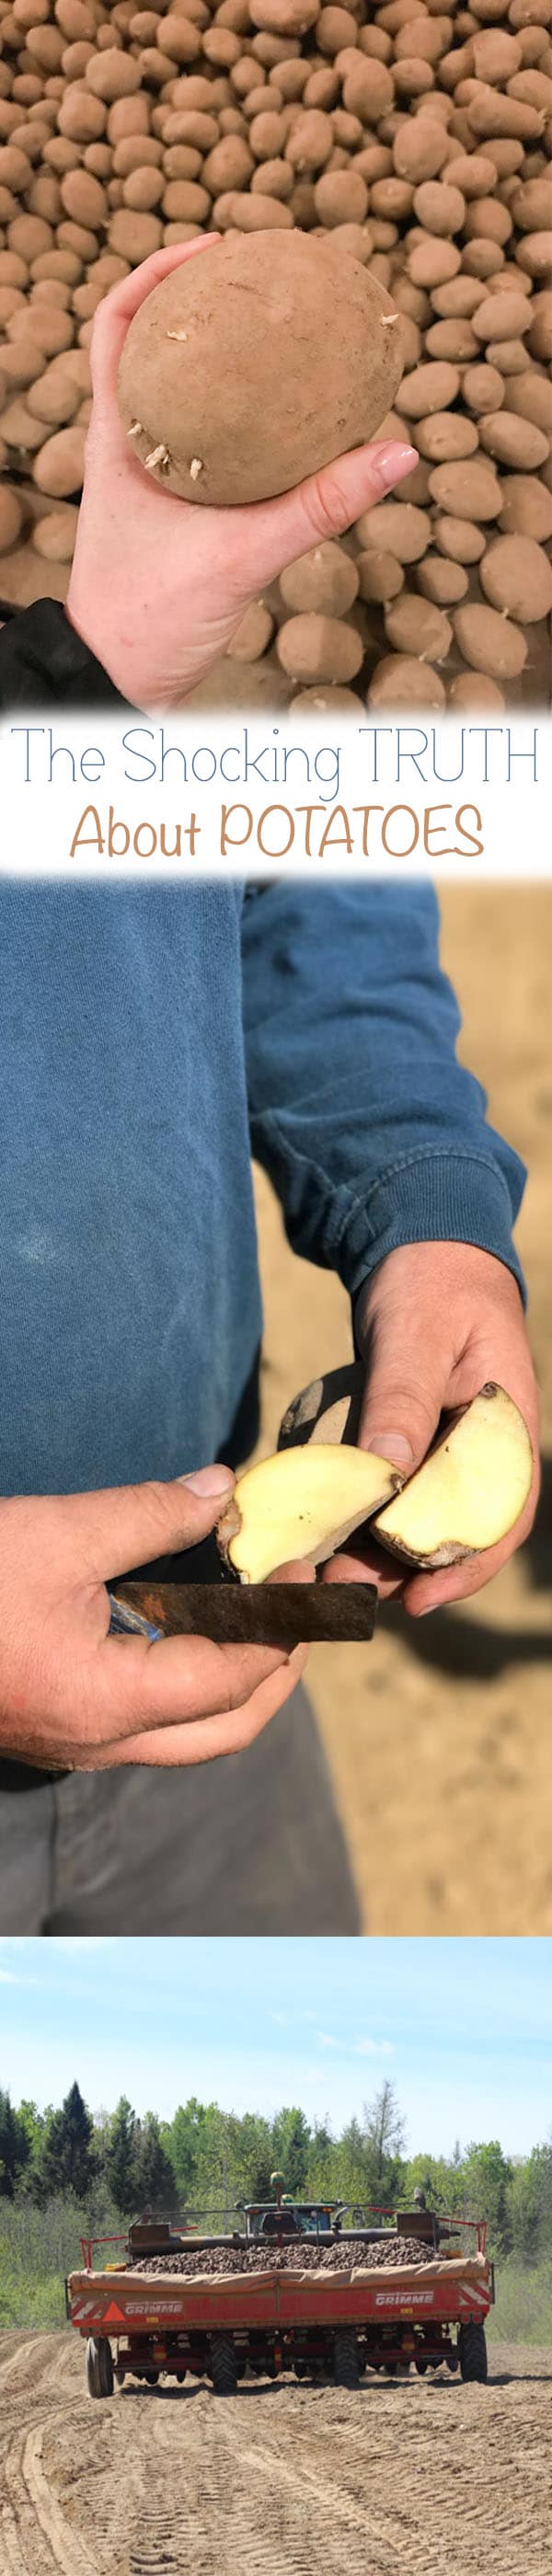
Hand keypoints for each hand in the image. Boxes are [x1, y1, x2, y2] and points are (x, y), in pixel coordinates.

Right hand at [0, 1466, 306, 1770]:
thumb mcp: (58, 1534)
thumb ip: (150, 1515)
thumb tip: (222, 1492)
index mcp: (112, 1704)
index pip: (232, 1679)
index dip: (282, 1624)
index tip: (305, 1570)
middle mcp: (105, 1743)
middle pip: (228, 1726)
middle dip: (280, 1666)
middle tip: (305, 1606)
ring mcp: (81, 1744)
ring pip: (191, 1733)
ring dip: (238, 1680)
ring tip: (261, 1615)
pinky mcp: (63, 1728)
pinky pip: (152, 1721)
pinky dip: (191, 1681)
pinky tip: (190, 1627)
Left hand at [66, 238, 416, 706]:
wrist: (114, 686)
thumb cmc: (148, 619)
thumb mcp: (240, 557)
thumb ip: (318, 507)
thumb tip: (394, 453)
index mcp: (118, 435)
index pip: (118, 321)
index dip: (158, 270)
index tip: (217, 245)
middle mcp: (129, 445)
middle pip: (158, 345)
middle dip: (208, 304)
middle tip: (269, 280)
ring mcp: (150, 479)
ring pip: (185, 395)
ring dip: (226, 361)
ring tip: (286, 335)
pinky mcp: (175, 513)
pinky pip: (212, 447)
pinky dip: (246, 425)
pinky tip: (294, 425)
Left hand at [321, 1242, 539, 1613]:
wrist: (422, 1248)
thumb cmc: (430, 1284)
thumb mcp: (416, 1335)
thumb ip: (403, 1399)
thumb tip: (387, 1474)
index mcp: (506, 1430)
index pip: (502, 1518)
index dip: (467, 1567)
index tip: (419, 1600)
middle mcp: (485, 1451)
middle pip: (458, 1532)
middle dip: (408, 1572)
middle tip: (348, 1587)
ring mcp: (450, 1450)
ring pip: (425, 1521)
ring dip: (385, 1554)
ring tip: (333, 1572)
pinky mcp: (417, 1444)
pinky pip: (402, 1497)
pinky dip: (373, 1523)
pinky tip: (337, 1538)